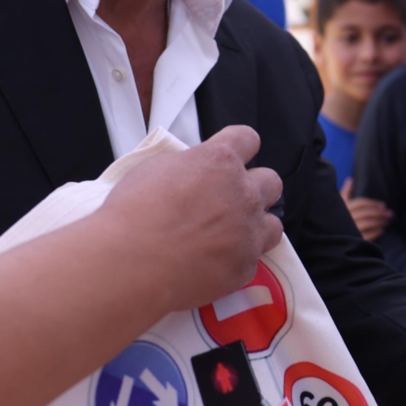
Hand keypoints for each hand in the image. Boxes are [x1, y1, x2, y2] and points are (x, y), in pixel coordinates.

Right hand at [101, 127, 283, 308]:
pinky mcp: (246, 266)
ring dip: (256, 226)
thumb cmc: (134, 216)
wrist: (132, 264)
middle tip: (231, 199)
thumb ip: (188, 165)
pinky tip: (215, 262)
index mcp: (220, 161)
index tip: (235, 154)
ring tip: (231, 235)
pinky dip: (238, 259)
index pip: (248, 139)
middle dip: (255, 188)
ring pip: (273, 224)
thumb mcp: (156, 169)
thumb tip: (193, 171)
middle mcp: (243, 193)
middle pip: (271, 182)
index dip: (240, 147)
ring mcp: (249, 231)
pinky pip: (254, 259)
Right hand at [339, 177, 392, 242]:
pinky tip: (382, 231)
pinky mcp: (353, 240)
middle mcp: (345, 218)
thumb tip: (350, 179)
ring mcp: (348, 230)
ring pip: (367, 223)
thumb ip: (346, 192)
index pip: (361, 203)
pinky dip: (376, 233)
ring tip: (387, 221)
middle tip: (390, 213)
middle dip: (380, 213)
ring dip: (379, 222)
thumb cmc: (336, 219)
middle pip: (366, 213)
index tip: (383, 205)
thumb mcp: (339, 204)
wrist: (331, 239)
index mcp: (343, 208)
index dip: (373, 204)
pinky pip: (367, 236)